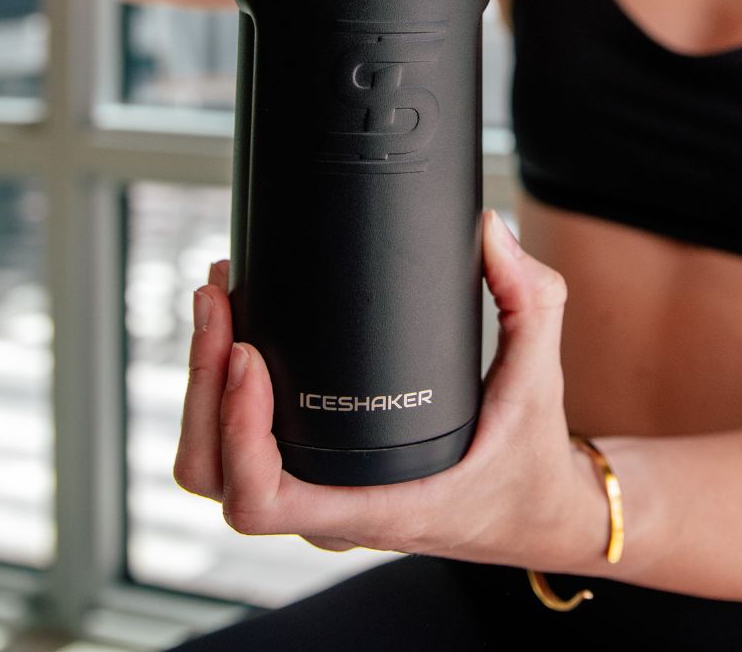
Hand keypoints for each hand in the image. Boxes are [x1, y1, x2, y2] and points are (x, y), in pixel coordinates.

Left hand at [171, 209, 606, 568]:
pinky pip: (242, 454)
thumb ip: (530, 297)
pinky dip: (219, 397)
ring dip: (200, 389)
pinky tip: (232, 332)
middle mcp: (334, 513)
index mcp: (378, 503)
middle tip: (219, 300)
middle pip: (218, 477)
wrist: (537, 511)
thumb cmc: (532, 456)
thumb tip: (486, 228)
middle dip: (200, 385)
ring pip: (219, 469)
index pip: (263, 498)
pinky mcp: (317, 477)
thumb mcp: (541, 373)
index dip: (233, 428)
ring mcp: (319, 499)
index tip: (248, 352)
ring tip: (217, 303)